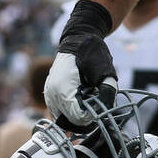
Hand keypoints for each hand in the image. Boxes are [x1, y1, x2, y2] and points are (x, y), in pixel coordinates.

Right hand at [43, 0, 117, 130]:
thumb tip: (107, 109)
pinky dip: (72, 109)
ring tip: (89, 98)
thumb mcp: (105, 68)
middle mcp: (52, 94)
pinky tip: (82, 97)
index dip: (92, 116)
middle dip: (86, 116)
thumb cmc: (92, 51)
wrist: (78, 37)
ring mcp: (49, 94)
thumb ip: (108, 90)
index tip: (101, 105)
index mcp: (63, 88)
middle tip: (97, 102)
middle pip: (70, 121)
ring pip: (64, 118)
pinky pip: (61, 111)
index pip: (78, 117)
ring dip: (78, 113)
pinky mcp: (50, 94)